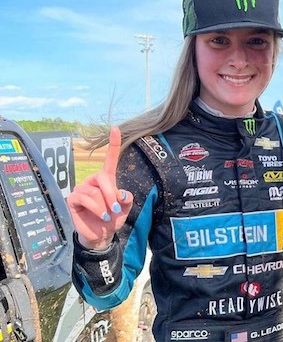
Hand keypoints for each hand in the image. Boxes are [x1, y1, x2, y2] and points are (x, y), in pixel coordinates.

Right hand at [66, 127, 132, 249]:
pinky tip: (101, 215)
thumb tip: (121, 193)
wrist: (101, 235)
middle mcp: (93, 181)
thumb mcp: (125, 208)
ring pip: (94, 192)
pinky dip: (96, 208)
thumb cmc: (113, 218)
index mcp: (106, 179)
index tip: (115, 129)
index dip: (113, 144)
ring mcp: (82, 188)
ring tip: (107, 215)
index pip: (110, 159)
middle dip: (111, 194)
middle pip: (102, 177)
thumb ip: (127, 199)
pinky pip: (85, 198)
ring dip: (104, 205)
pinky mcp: (73, 198)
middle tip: (116, 208)